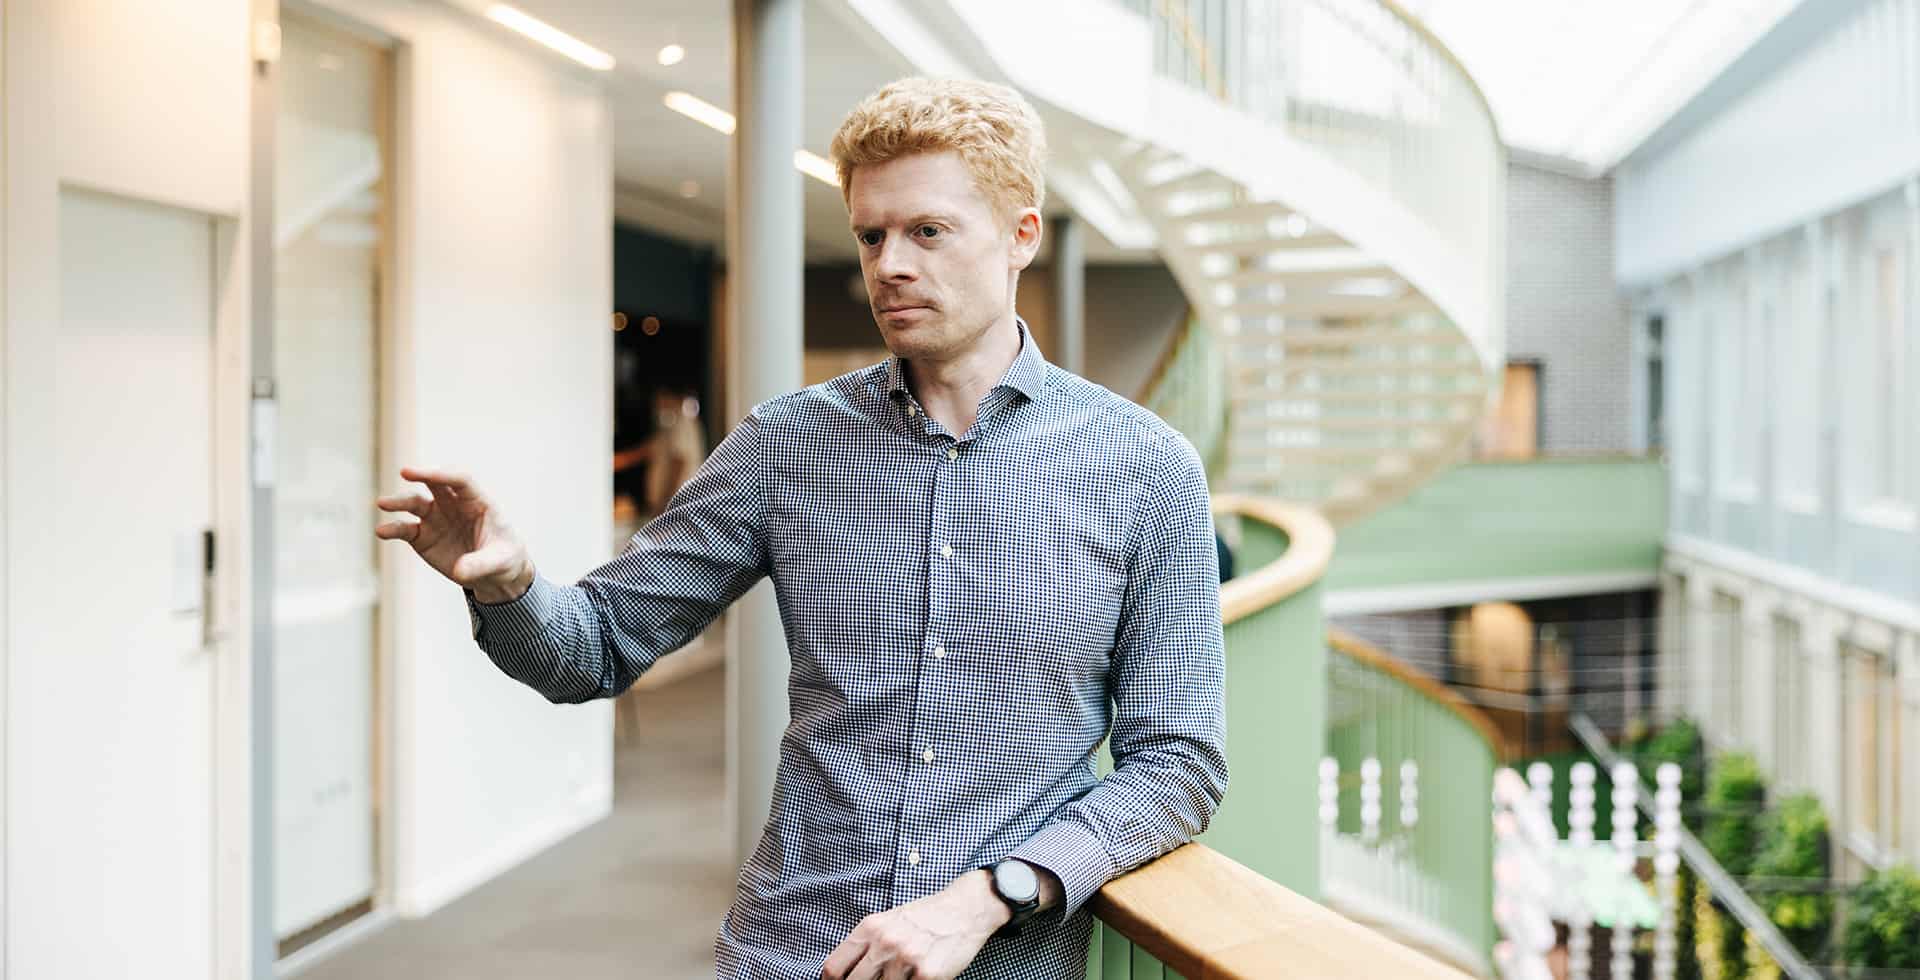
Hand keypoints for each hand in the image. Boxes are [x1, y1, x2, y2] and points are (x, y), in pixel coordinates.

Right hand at [375, 467, 531, 602]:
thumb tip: (461, 572)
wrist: (492, 573)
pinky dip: (393, 529)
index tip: (427, 474)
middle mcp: (453, 504)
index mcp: (477, 501)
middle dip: (421, 475)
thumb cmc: (503, 558)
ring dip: (399, 502)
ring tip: (382, 503)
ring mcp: (435, 518)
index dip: (444, 474)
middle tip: (405, 472)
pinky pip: (404, 529)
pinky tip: (382, 531)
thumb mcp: (499, 562)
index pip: (460, 480)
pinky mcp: (422, 536)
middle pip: (435, 484)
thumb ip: (481, 564)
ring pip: (415, 503)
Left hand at [820, 870, 1008, 979]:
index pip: (834, 967)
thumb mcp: (889, 920)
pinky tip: (920, 974)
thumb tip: (845, 972)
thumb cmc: (925, 916)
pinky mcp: (928, 974)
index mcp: (871, 928)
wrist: (964, 908)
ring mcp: (907, 958)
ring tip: (905, 972)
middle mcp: (886, 942)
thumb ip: (867, 943)